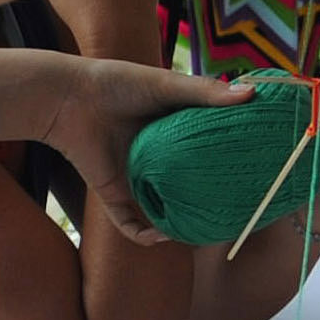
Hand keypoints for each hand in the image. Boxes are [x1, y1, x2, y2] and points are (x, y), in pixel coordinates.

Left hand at [51, 58, 256, 243]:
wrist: (69, 97)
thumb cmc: (117, 83)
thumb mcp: (166, 84)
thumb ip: (205, 93)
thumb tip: (250, 95)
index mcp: (171, 133)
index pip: (204, 154)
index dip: (225, 165)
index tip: (249, 173)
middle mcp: (156, 159)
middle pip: (186, 187)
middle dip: (206, 201)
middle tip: (235, 210)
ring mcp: (134, 177)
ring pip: (160, 210)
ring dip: (179, 225)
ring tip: (205, 232)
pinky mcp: (112, 192)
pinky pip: (129, 224)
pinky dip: (144, 236)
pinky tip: (162, 236)